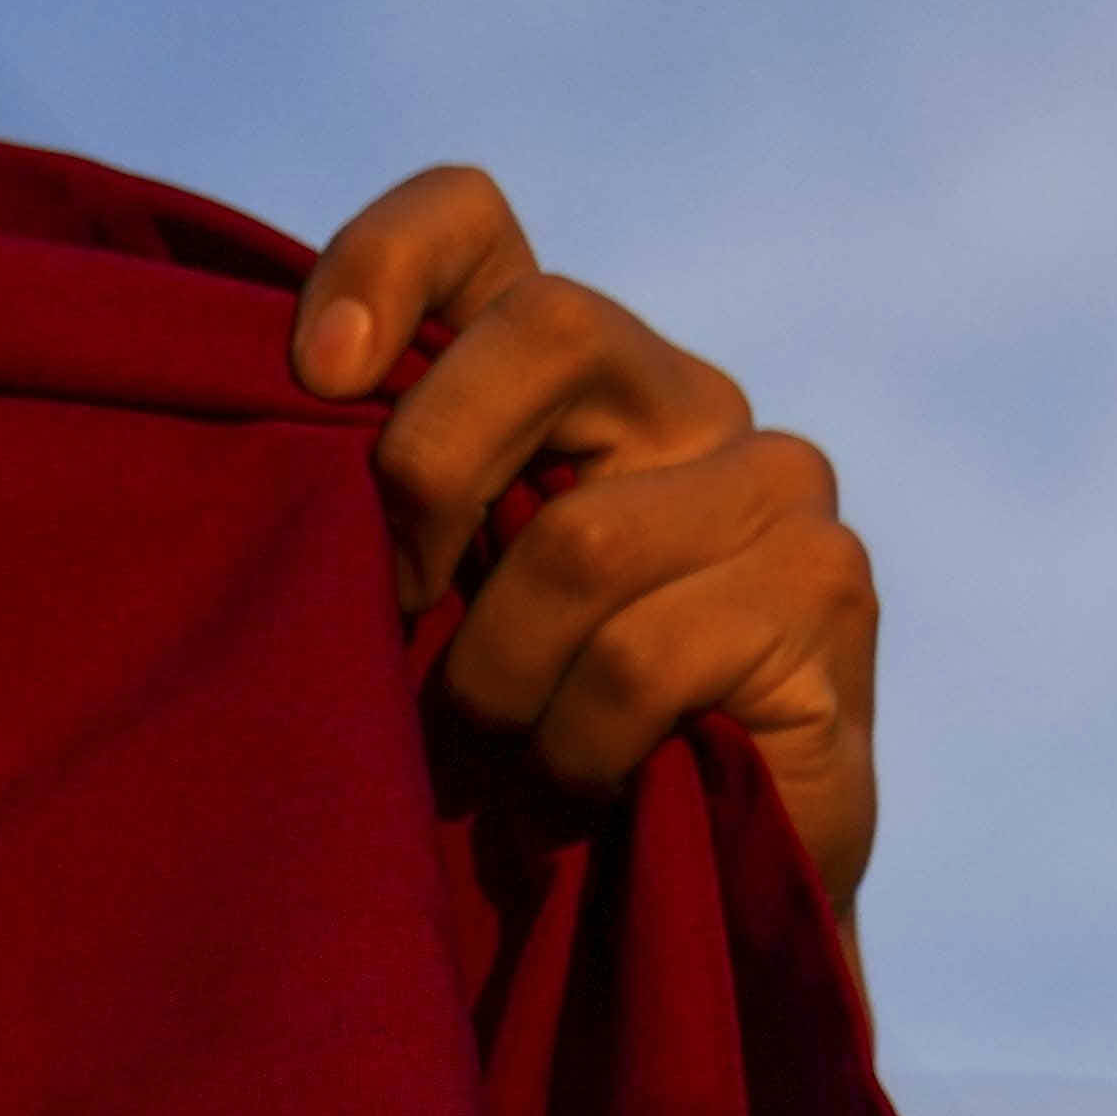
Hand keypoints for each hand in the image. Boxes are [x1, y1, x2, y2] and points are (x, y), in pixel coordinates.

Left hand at [288, 164, 881, 903]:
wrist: (685, 891)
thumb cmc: (528, 741)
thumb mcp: (431, 604)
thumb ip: (388, 507)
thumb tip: (289, 424)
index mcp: (571, 379)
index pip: (476, 224)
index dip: (384, 261)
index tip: (313, 374)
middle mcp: (688, 401)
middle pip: (553, 327)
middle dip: (432, 473)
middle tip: (392, 610)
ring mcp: (778, 488)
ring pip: (582, 542)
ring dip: (500, 677)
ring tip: (501, 748)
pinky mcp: (827, 595)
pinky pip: (642, 659)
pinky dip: (574, 746)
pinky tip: (582, 783)